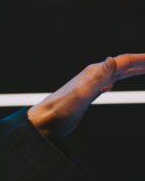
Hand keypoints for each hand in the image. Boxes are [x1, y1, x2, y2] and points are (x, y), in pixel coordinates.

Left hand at [28, 53, 144, 139]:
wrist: (45, 121)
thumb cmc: (62, 109)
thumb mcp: (83, 93)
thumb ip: (98, 76)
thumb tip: (112, 59)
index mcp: (95, 72)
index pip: (123, 61)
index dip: (142, 59)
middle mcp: (93, 75)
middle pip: (121, 65)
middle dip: (140, 63)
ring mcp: (90, 85)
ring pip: (114, 74)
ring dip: (130, 71)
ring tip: (143, 69)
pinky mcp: (86, 96)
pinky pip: (105, 84)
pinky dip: (116, 81)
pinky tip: (113, 83)